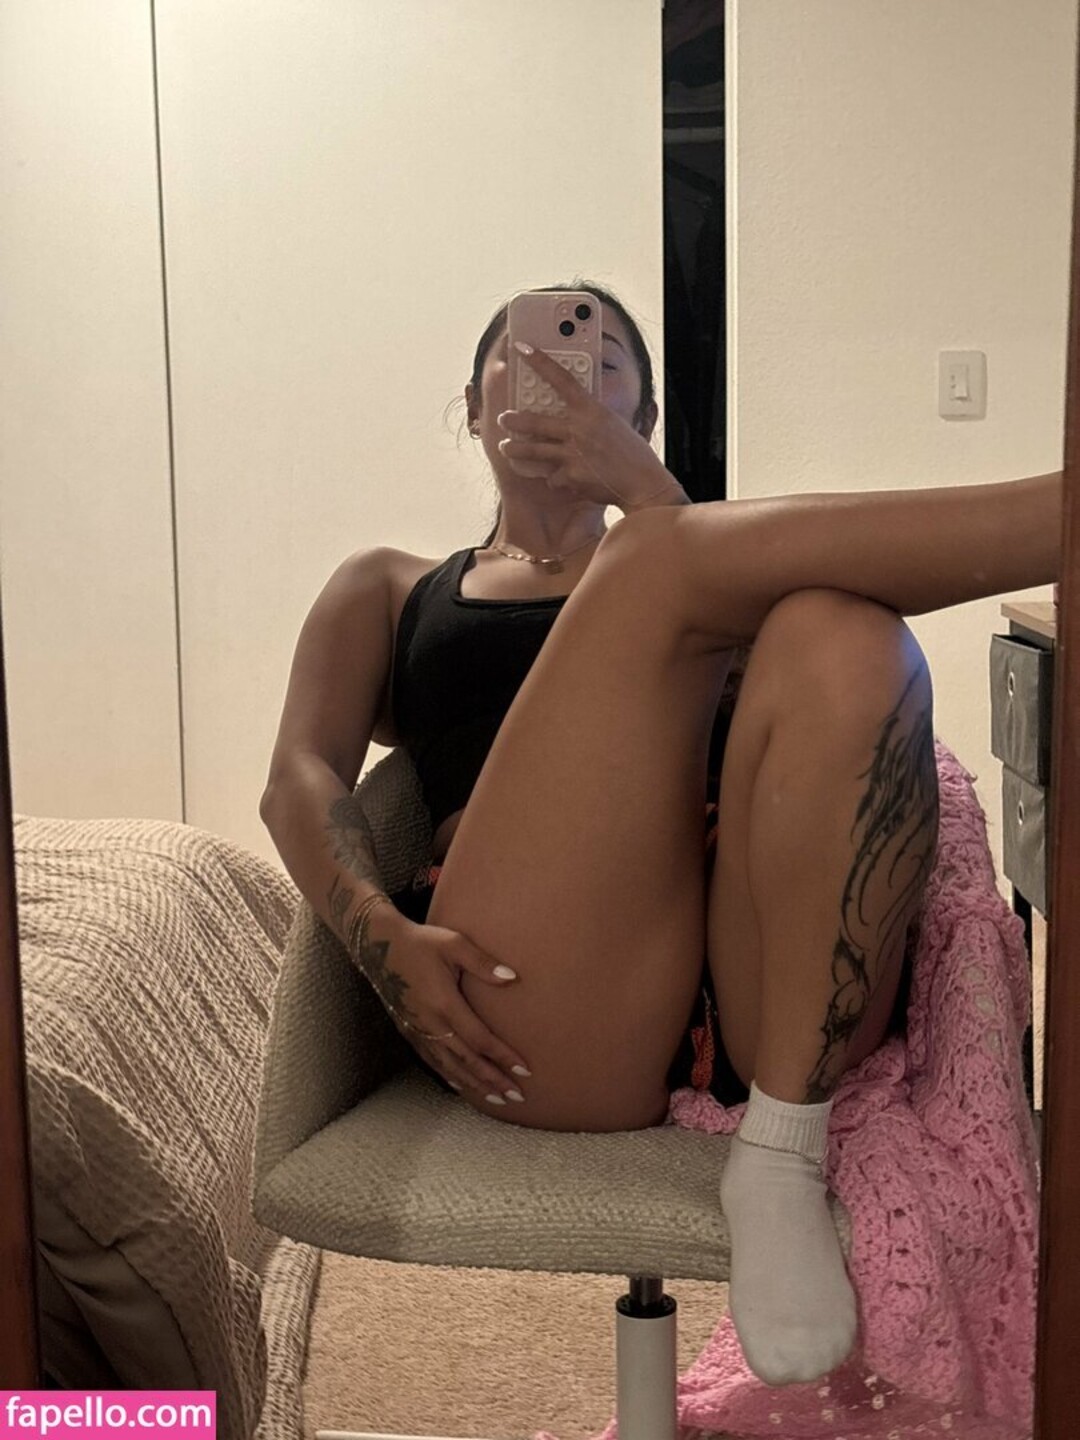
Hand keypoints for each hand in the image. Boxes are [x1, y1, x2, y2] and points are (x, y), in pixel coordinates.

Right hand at [361, 908, 530, 1104]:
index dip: (502, 1057)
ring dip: (474, 1085)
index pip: (480, 1039)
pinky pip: (432, 1061)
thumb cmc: (422, 942)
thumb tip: (512, 977)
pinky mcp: (409, 1031)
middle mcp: (431, 1024)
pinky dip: (450, 1076)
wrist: (380, 947)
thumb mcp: (454, 943)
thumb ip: (482, 963)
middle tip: (516, 1096)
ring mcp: (418, 1031)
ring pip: (449, 1066)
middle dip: (493, 1080)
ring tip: (496, 1099)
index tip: (524, 1071)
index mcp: (445, 1004)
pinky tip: (462, 1086)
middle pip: (467, 1061)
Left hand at [496, 344, 686, 511]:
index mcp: (592, 410)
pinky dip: (557, 480)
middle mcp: (579, 429)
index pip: (562, 379)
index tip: (523, 348)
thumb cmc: (632, 454)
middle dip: (513, 420)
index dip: (540, 361)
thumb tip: (573, 414)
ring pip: (532, 450)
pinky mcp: (571, 476)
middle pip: (534, 421)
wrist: (643, 483)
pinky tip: (566, 482)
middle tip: (504, 418)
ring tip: (505, 447)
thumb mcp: (612, 424)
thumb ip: (589, 418)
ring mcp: (573, 453)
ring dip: (514, 450)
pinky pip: (553, 478)